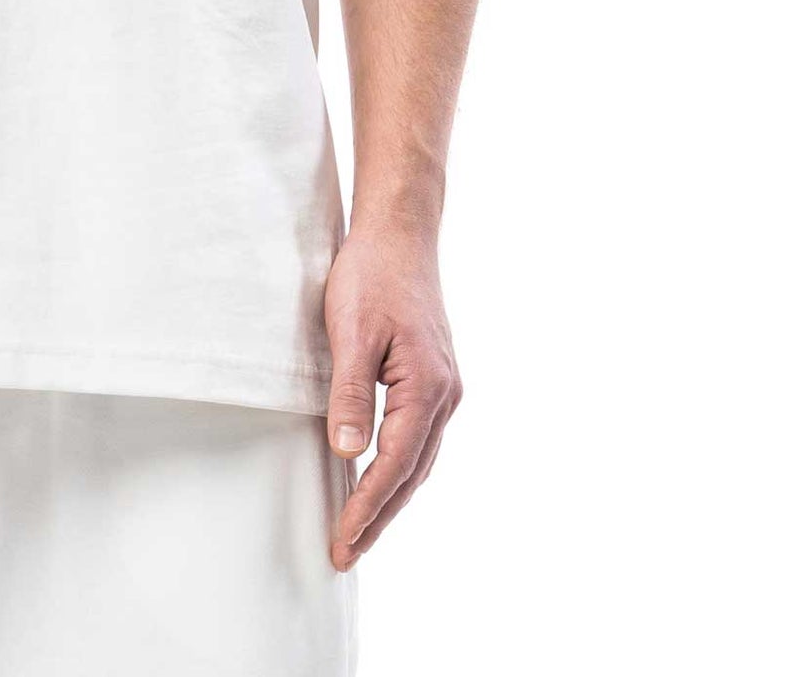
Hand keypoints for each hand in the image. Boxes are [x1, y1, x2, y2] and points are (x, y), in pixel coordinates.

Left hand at [322, 223, 462, 570]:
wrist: (399, 233)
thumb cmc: (371, 275)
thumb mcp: (350, 332)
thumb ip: (351, 394)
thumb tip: (349, 454)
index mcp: (427, 388)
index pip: (394, 466)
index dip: (367, 509)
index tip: (342, 543)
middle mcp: (445, 395)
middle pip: (413, 474)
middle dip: (379, 518)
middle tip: (345, 555)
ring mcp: (444, 387)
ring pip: (419, 460)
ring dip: (391, 498)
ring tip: (359, 530)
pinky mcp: (434, 376)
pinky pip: (418, 437)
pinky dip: (399, 467)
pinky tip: (379, 476)